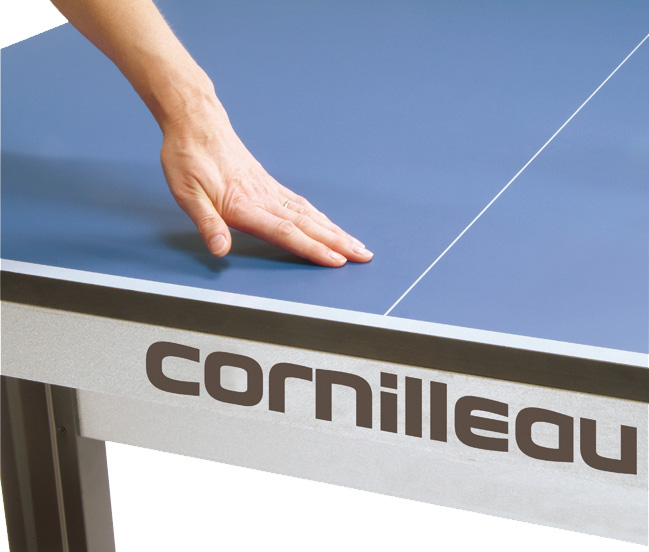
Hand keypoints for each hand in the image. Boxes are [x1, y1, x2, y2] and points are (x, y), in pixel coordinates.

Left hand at [160, 100, 372, 266]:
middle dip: (338, 242)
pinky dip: (319, 216)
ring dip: (335, 230)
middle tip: (364, 255)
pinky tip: (327, 223)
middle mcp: (264, 197)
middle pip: (308, 224)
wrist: (195, 121)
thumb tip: (220, 250)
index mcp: (245, 205)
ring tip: (355, 243)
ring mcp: (269, 189)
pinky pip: (300, 202)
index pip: (286, 232)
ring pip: (309, 213)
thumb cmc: (187, 157)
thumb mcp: (187, 193)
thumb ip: (207, 223)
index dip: (313, 248)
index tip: (337, 260)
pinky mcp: (268, 182)